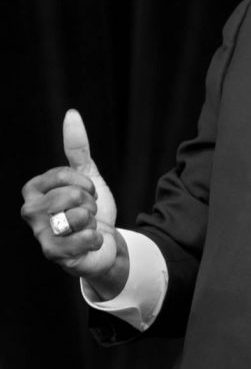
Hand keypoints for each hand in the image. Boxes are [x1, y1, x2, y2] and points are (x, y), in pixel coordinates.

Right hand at [21, 110, 127, 294]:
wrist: (103, 242)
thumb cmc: (89, 208)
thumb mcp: (87, 175)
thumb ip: (77, 147)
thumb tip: (71, 114)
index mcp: (34, 189)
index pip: (64, 174)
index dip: (85, 183)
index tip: (86, 192)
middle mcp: (30, 211)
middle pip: (72, 195)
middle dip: (89, 203)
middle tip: (86, 213)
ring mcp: (40, 234)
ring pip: (79, 216)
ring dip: (92, 221)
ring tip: (85, 227)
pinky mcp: (53, 254)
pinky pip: (85, 238)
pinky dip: (96, 239)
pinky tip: (88, 242)